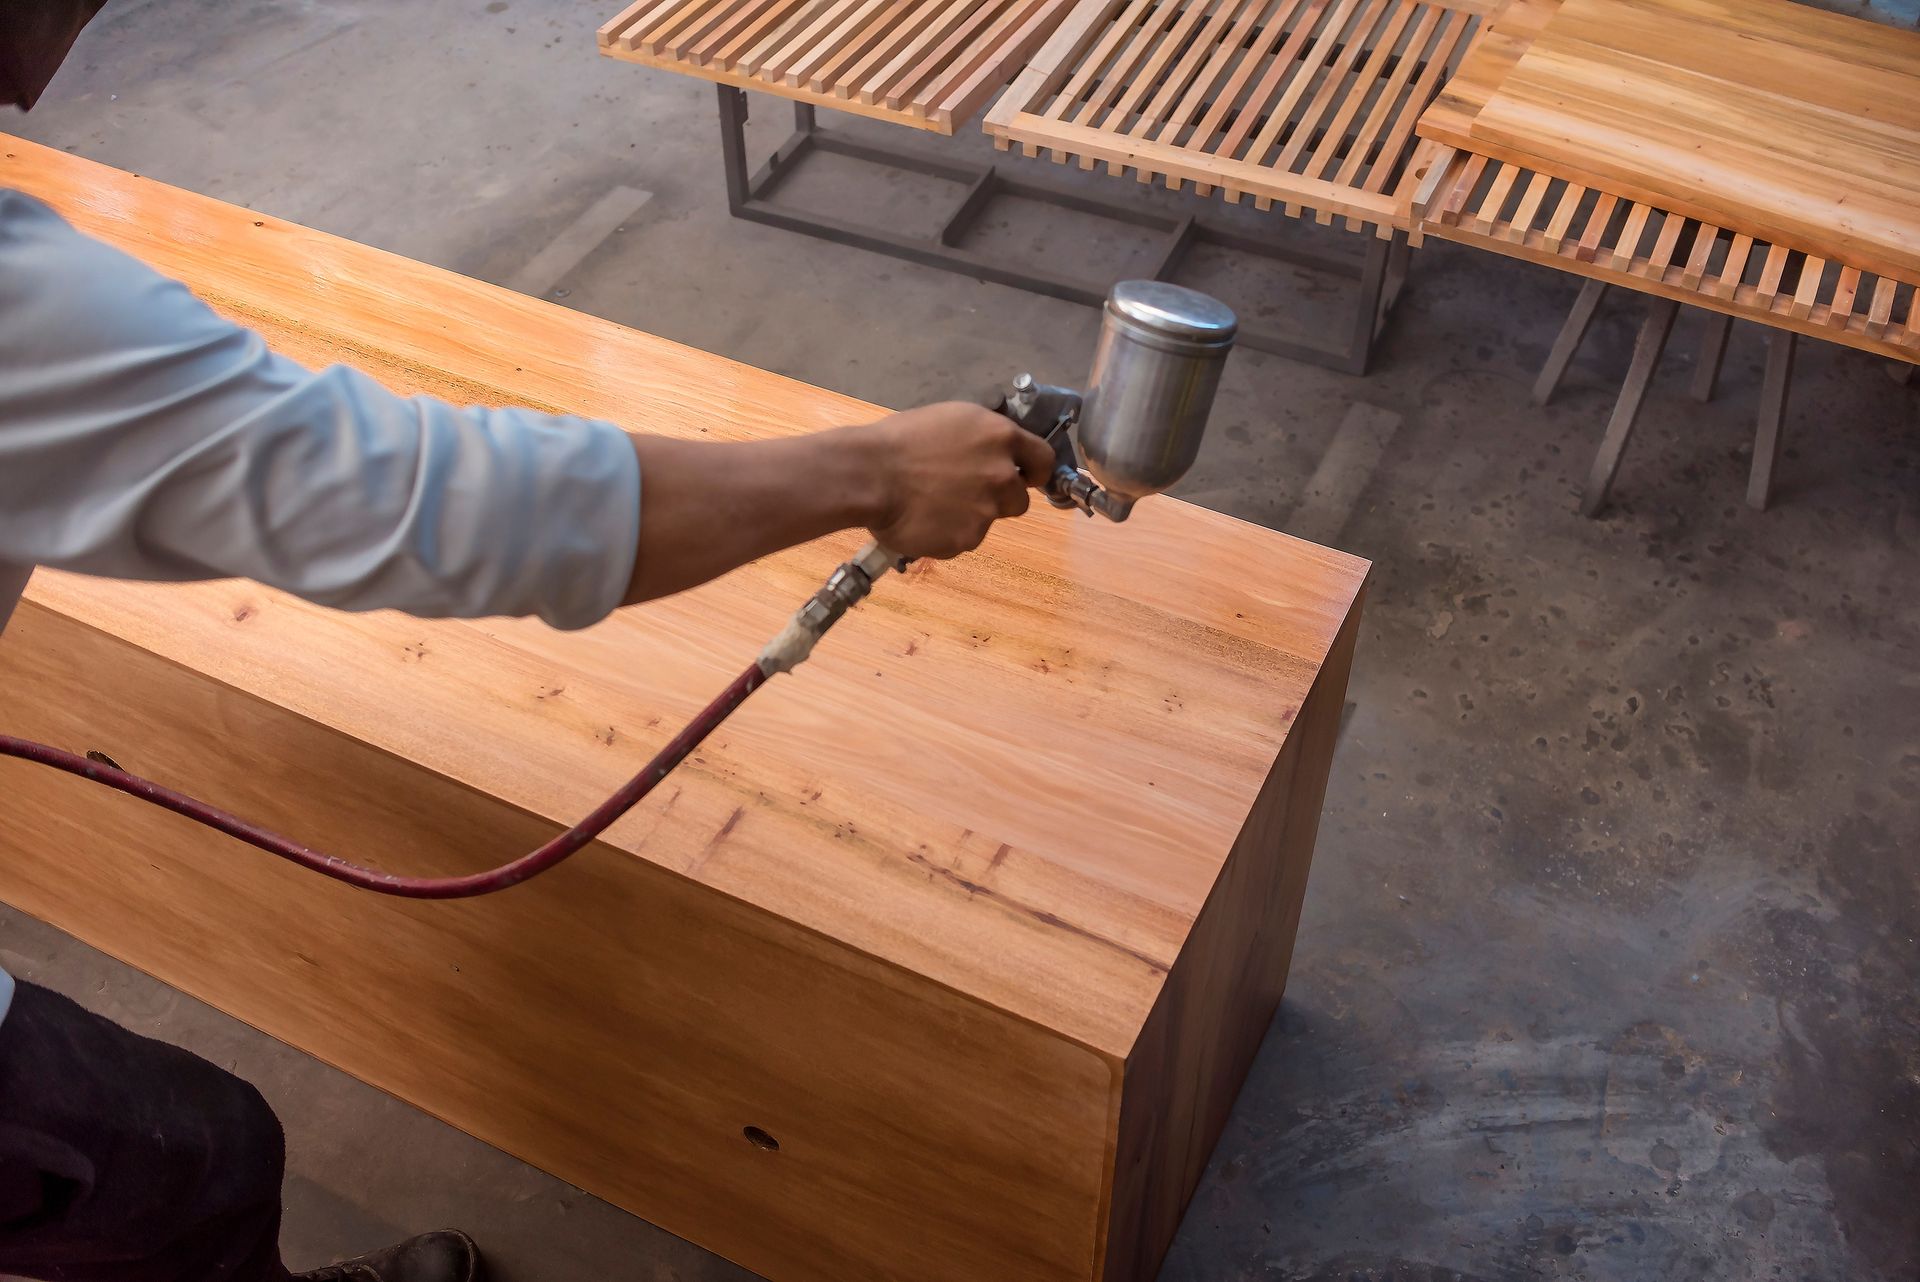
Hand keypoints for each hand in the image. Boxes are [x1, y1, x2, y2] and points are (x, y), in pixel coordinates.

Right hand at [858, 402, 1057, 559]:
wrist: (869, 474)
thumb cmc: (900, 440)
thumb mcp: (952, 421)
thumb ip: (984, 441)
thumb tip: (996, 455)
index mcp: (1001, 437)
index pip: (1044, 459)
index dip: (1035, 471)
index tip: (1026, 477)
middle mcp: (1003, 475)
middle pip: (1019, 499)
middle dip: (998, 499)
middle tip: (963, 493)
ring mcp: (987, 511)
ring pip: (988, 520)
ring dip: (969, 516)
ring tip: (932, 504)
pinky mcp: (967, 539)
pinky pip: (962, 539)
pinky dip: (946, 533)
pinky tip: (921, 519)